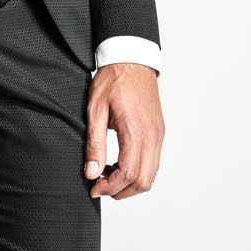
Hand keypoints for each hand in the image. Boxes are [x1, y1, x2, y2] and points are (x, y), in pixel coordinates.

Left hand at [83, 63, 164, 200]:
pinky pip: (153, 162)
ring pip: (151, 175)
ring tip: (108, 175)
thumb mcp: (95, 109)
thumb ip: (94, 143)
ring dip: (130, 184)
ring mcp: (158, 134)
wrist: (132, 59)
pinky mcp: (159, 132)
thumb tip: (91, 172)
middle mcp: (152, 135)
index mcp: (135, 130)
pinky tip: (120, 164)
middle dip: (121, 191)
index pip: (128, 173)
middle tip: (100, 186)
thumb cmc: (113, 79)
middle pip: (143, 181)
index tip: (94, 187)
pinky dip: (138, 171)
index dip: (110, 187)